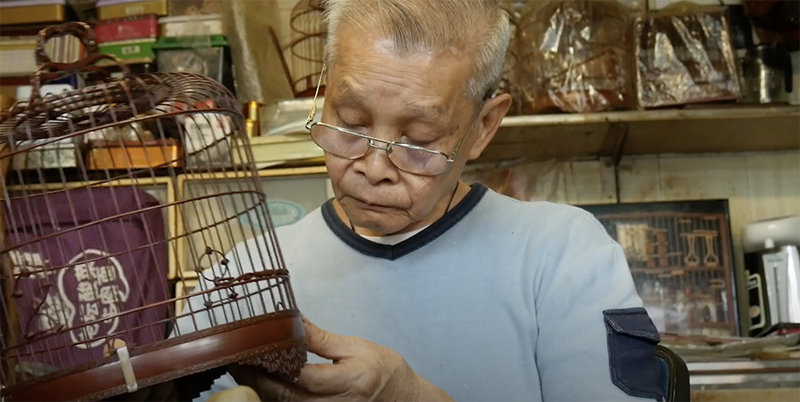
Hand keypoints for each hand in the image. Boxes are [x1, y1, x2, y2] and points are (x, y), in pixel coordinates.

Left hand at [228, 317, 453, 401]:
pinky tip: (260, 383)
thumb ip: (320, 339)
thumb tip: (293, 321)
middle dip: (256, 379)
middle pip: (286, 397)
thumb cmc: (384, 370)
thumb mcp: (355, 347)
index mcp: (349, 381)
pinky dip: (272, 398)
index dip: (275, 366)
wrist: (402, 399)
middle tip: (235, 359)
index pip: (304, 377)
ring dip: (259, 389)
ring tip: (241, 368)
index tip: (253, 349)